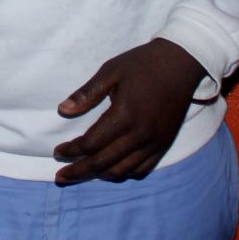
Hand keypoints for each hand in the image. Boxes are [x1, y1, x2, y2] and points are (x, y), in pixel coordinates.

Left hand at [53, 38, 205, 184]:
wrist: (181, 63)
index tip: (57, 151)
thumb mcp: (110, 71)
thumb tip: (62, 110)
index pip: (91, 143)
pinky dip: (123, 173)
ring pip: (122, 170)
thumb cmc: (142, 64)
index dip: (71, 151)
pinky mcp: (164, 144)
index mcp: (124, 115)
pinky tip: (110, 170)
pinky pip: (142, 169)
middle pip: (103, 163)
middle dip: (79, 171)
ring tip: (81, 175)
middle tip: (61, 176)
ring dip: (99, 175)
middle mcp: (140, 134)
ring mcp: (154, 142)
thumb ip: (87, 93)